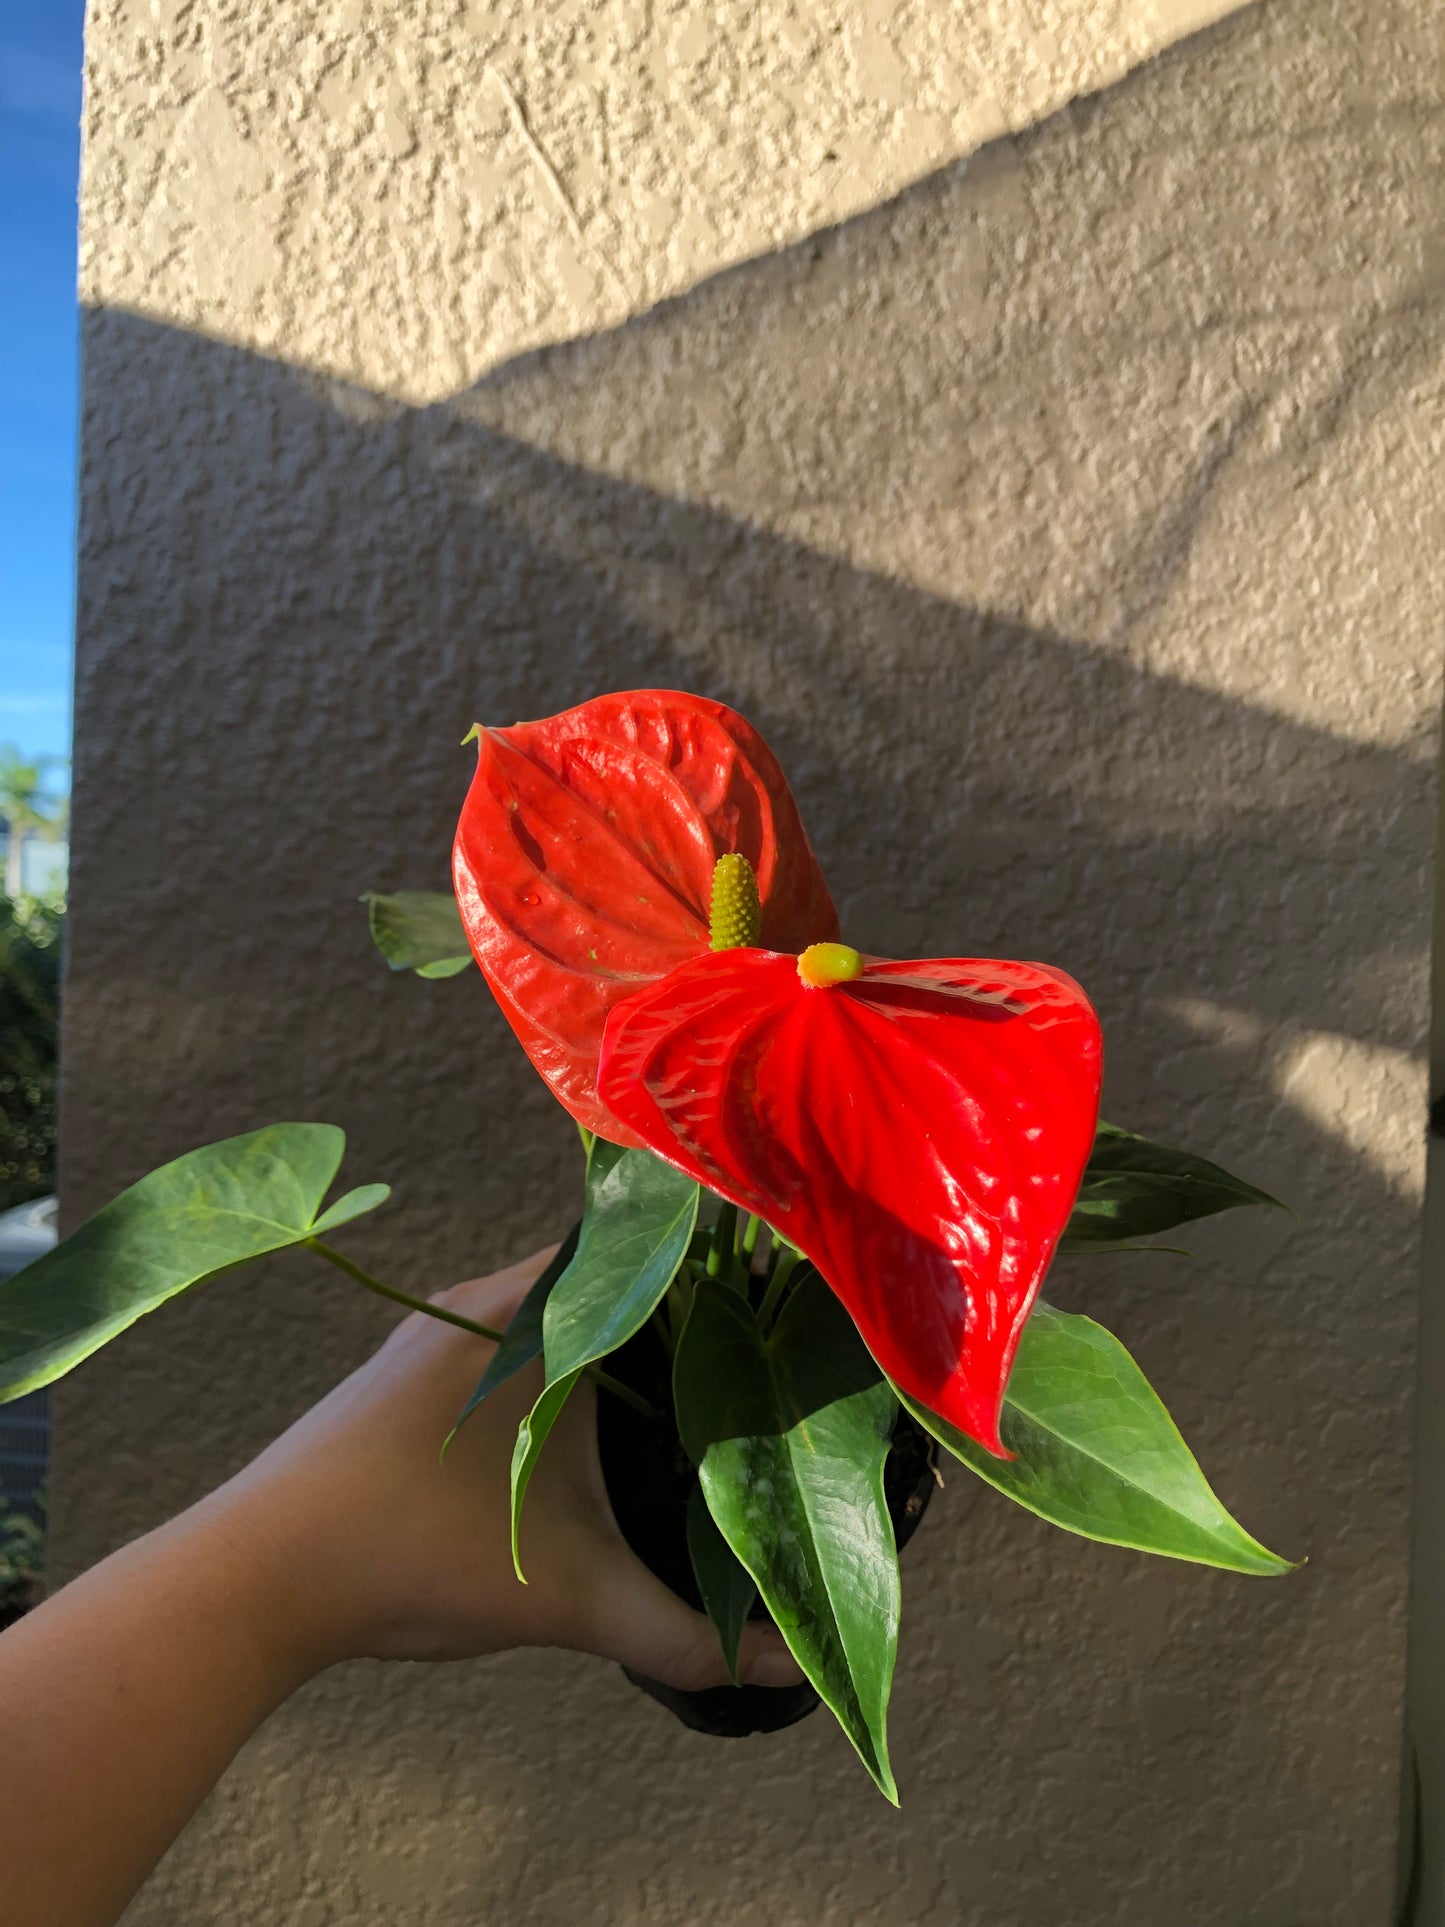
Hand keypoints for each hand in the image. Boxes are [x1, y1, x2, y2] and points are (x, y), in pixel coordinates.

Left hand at [202, 1248, 801, 1689]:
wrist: (252, 1576)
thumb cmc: (411, 1555)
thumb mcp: (567, 1598)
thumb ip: (682, 1634)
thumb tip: (791, 1670)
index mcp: (535, 1313)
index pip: (651, 1247)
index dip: (722, 1273)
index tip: (779, 1313)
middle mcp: (487, 1298)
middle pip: (611, 1277)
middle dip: (681, 1319)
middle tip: (756, 1369)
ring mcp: (438, 1329)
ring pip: (557, 1312)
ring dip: (615, 1346)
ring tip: (691, 1401)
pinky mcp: (406, 1369)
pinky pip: (512, 1340)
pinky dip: (561, 1369)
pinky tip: (590, 1433)